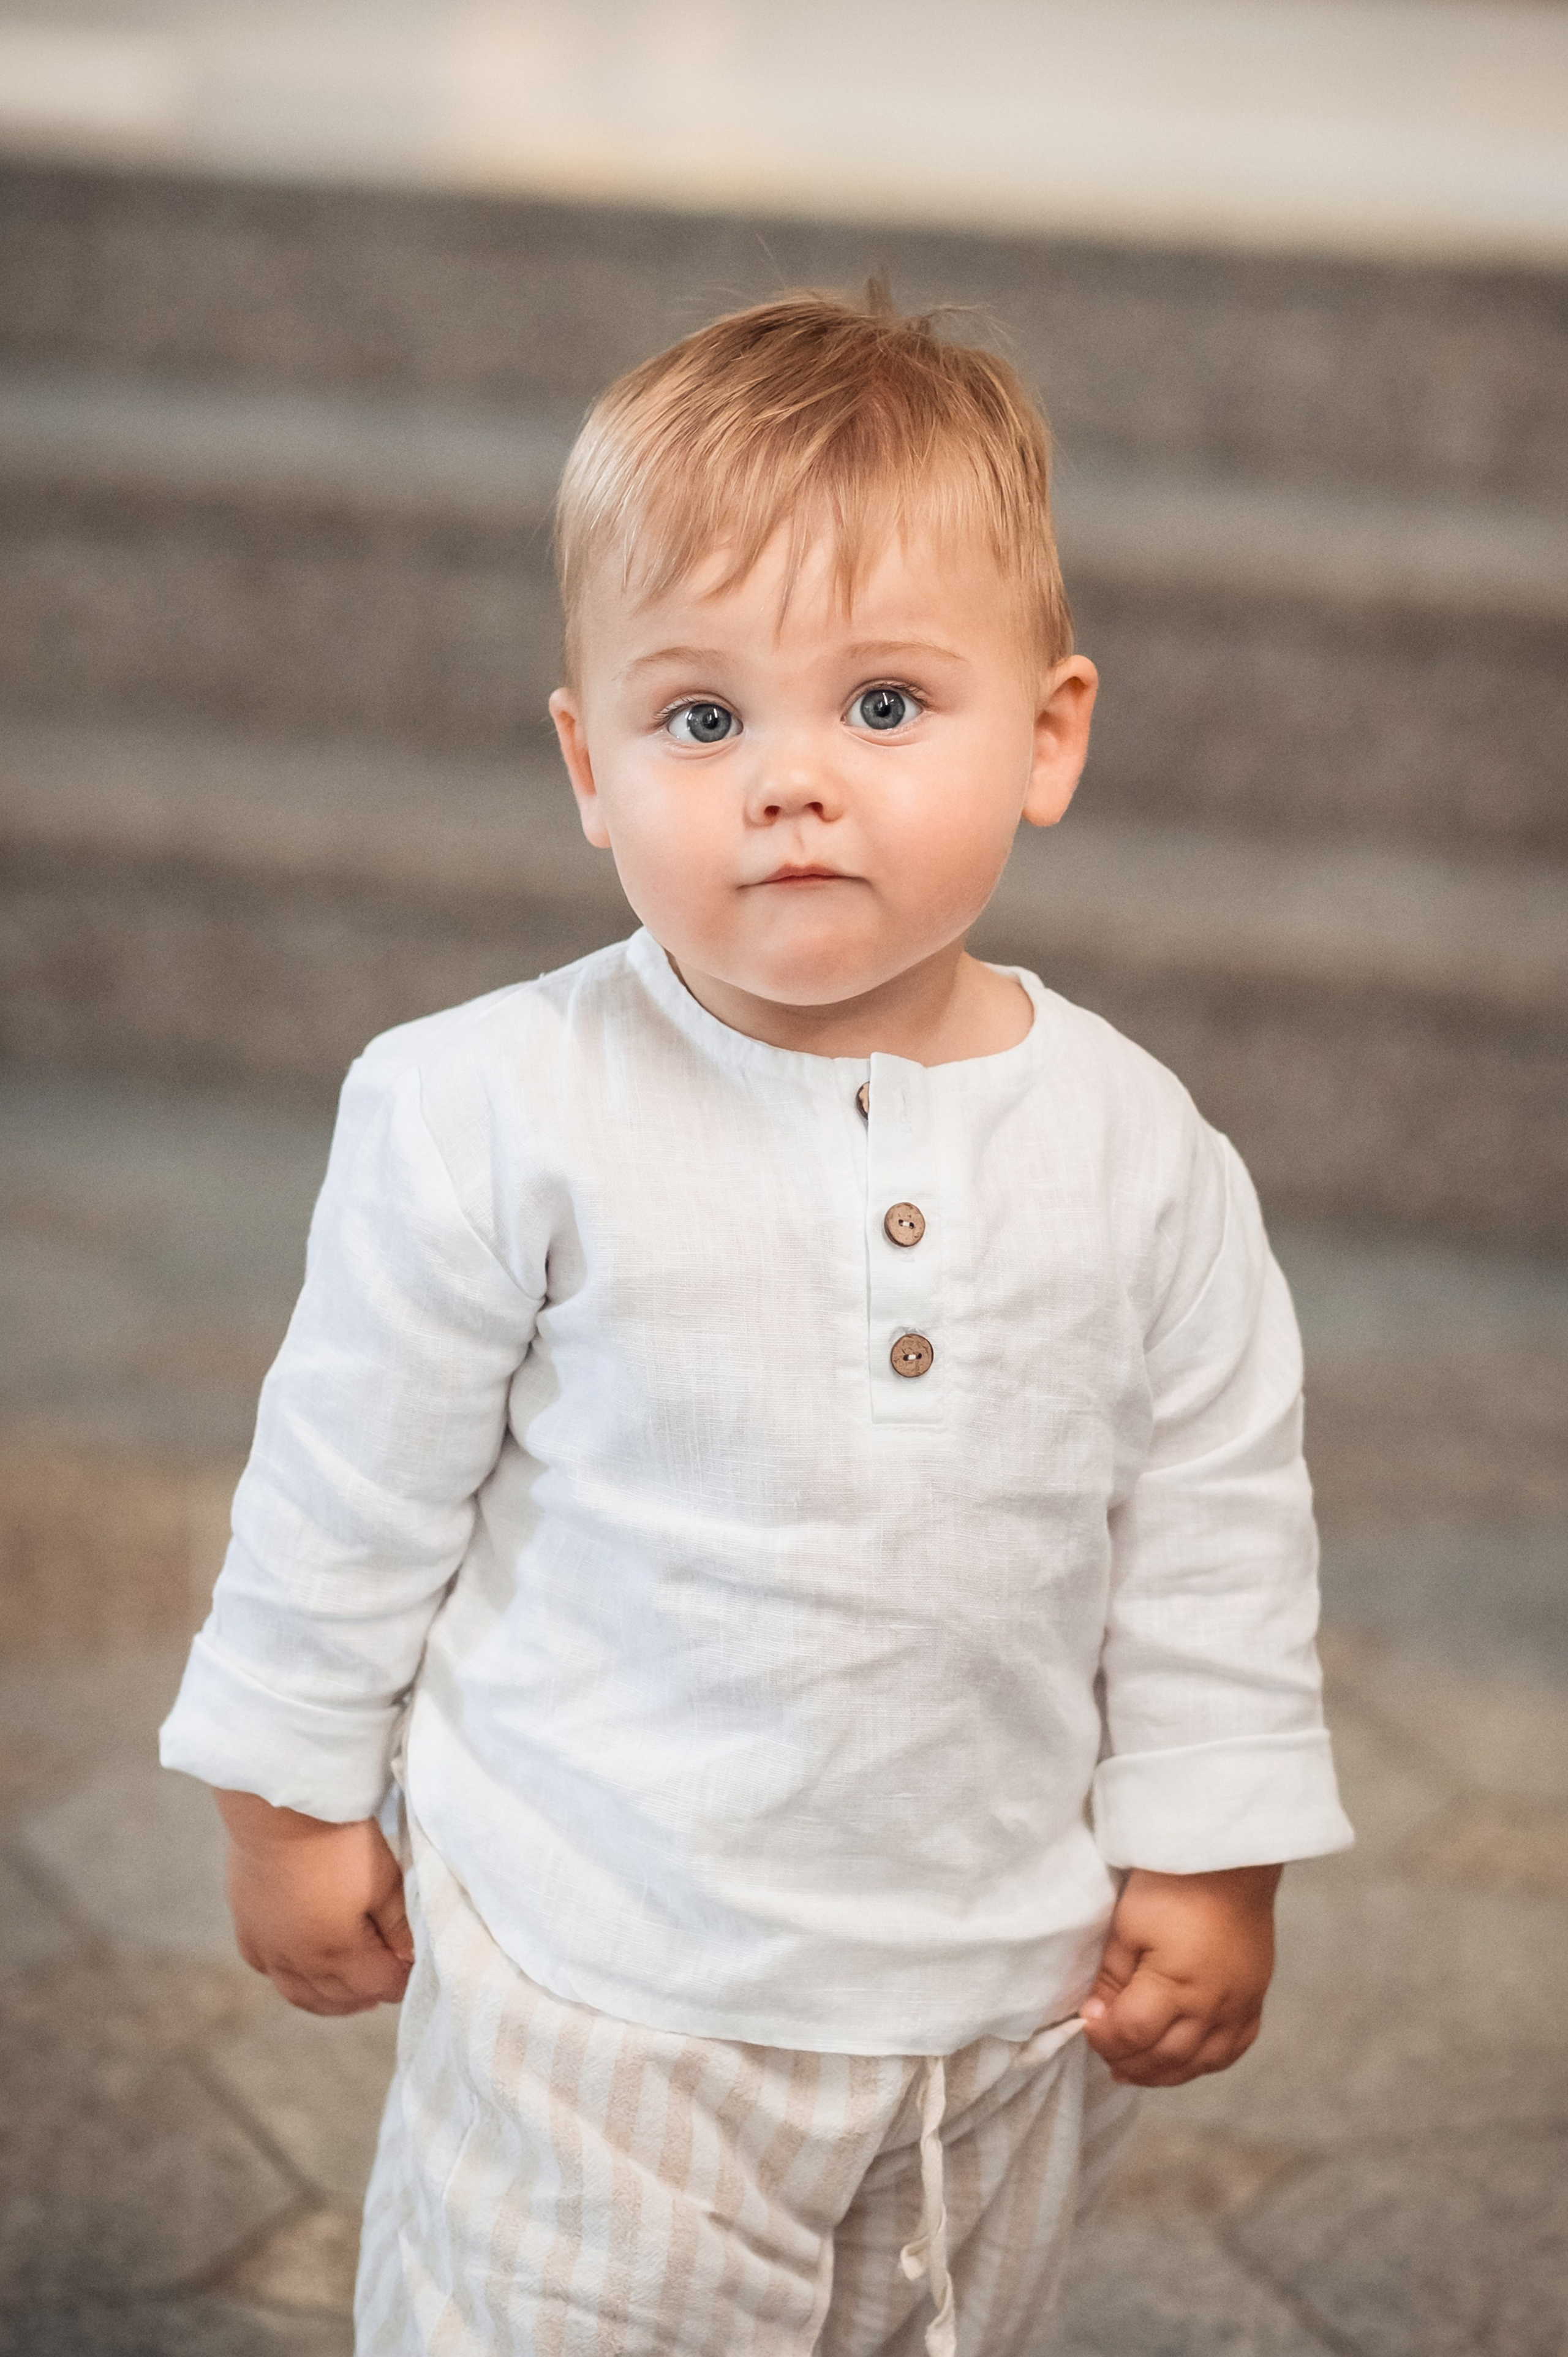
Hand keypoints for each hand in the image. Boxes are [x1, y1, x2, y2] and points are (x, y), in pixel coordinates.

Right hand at [216, 1788, 413, 2016]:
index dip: (401, 1981)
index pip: (378, 1985)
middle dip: (368, 1993)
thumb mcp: (385, 1880)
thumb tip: (411, 1960)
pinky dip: (290, 1979)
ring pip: (299, 1994)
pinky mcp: (246, 1927)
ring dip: (329, 1998)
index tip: (414, 1971)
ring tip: (351, 1994)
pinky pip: (267, 1970)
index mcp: (336, 1951)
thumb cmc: (338, 1838)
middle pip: (338, 1995)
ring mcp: (266, 1946)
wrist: (280, 1804)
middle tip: (388, 1985)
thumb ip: (399, 1927)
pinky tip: (302, 1971)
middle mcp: (296, 1960)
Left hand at [1078, 1864, 1280, 2087]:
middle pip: (1166, 2058)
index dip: (1104, 2037)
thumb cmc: (1172, 1885)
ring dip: (1164, 2074)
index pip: (1133, 2034)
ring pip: (1200, 2064)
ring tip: (1135, 2069)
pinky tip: (1185, 2060)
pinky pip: (1234, 2050)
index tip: (1087, 2025)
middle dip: (1129, 2061)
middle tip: (1105, 2052)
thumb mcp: (1128, 1925)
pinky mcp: (1255, 1999)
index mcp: (1176, 1984)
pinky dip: (1205, 2063)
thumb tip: (1096, 2017)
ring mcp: (1239, 2007)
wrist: (1230, 1860)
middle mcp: (1212, 2006)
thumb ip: (1111, 1978)